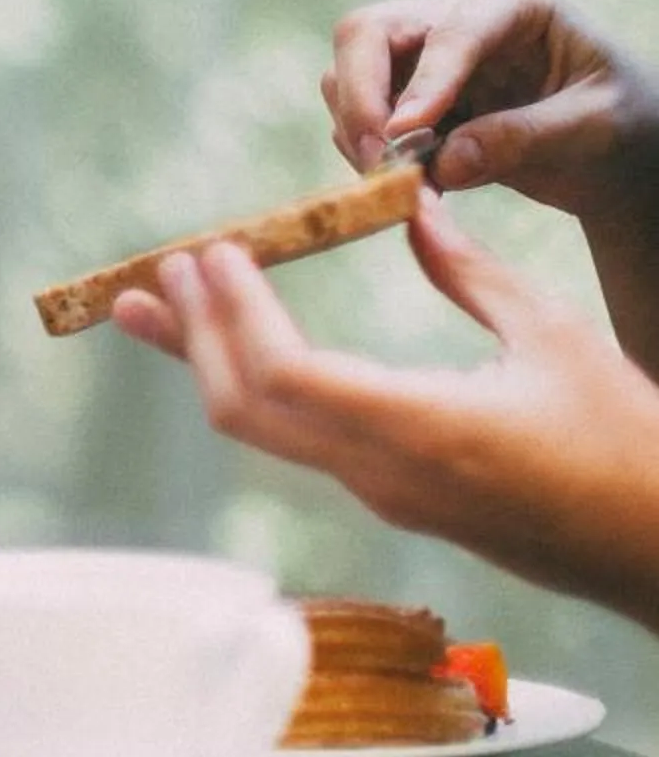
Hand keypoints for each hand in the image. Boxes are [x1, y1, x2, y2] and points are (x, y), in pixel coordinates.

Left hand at [110, 188, 658, 632]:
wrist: (656, 550)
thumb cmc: (627, 444)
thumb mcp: (556, 339)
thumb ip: (473, 274)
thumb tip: (412, 206)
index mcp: (421, 431)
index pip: (286, 376)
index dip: (234, 314)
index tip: (212, 252)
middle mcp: (380, 473)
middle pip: (246, 409)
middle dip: (189, 338)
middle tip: (149, 275)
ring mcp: (378, 492)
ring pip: (262, 427)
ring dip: (206, 361)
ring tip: (158, 306)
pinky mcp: (388, 496)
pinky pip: (295, 437)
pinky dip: (252, 381)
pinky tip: (236, 344)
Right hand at [324, 0, 658, 223]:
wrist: (606, 146)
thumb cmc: (617, 119)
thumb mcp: (593, 127)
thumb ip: (525, 138)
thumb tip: (446, 162)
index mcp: (517, 1)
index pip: (453, 30)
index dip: (425, 82)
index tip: (401, 135)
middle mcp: (454, 14)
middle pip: (367, 33)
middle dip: (359, 97)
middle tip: (375, 160)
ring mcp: (419, 54)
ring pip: (343, 75)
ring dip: (356, 133)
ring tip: (401, 183)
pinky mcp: (399, 96)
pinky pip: (352, 119)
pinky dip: (364, 156)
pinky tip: (411, 185)